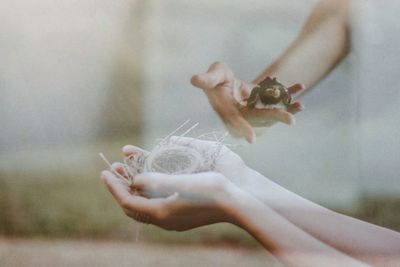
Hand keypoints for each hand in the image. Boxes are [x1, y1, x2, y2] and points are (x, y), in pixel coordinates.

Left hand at [101, 153, 235, 230]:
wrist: (236, 203)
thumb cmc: (211, 190)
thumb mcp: (181, 182)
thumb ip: (156, 181)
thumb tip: (135, 181)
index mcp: (161, 212)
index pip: (127, 202)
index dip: (114, 187)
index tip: (105, 171)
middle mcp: (164, 218)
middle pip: (133, 206)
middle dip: (121, 188)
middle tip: (113, 171)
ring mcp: (173, 219)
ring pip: (144, 206)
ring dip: (133, 189)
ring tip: (127, 172)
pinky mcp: (181, 215)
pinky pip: (154, 206)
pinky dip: (145, 193)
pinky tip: (149, 182)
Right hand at [191, 62, 303, 142]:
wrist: (226, 82)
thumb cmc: (216, 79)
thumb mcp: (212, 75)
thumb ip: (207, 79)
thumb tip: (194, 79)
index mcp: (227, 110)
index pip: (234, 120)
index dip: (242, 128)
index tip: (252, 139)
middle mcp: (242, 113)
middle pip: (259, 118)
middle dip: (275, 118)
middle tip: (291, 120)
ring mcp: (255, 109)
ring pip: (272, 111)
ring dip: (287, 108)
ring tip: (301, 106)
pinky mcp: (264, 102)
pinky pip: (278, 100)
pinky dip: (289, 93)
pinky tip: (300, 87)